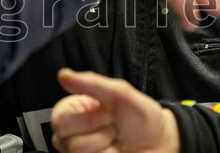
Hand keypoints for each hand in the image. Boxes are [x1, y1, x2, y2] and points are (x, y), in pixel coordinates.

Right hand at [51, 69, 179, 152]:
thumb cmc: (141, 116)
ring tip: (115, 141)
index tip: (107, 113)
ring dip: (104, 149)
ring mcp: (80, 152)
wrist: (160, 144)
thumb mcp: (122, 95)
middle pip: (62, 140)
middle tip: (113, 128)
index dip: (86, 119)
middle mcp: (73, 133)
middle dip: (96, 135)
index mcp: (76, 109)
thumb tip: (63, 75)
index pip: (58, 118)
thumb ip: (93, 84)